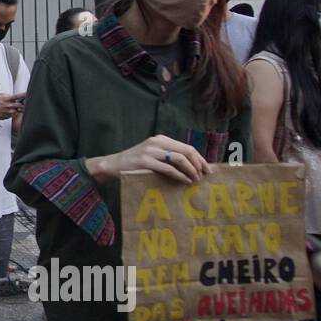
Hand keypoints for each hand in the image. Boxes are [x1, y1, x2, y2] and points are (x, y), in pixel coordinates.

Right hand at [0, 93, 23, 120]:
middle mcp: (9, 105)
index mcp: (7, 99)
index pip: (17, 96)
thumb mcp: (0, 96)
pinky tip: (8, 111)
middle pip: (21, 105)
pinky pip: (14, 114)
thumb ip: (8, 95)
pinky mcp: (8, 116)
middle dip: (23, 104)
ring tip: (12, 107)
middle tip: (23, 103)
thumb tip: (14, 96)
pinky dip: (13, 113)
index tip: (28, 94)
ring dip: (17, 109)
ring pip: (18, 110)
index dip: (24, 95)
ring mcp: (9, 112)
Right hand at [88, 134, 211, 184]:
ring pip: (179, 158)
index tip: (207, 169)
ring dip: (191, 170)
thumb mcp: (153, 155)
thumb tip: (192, 167)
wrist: (113, 165)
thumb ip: (168, 157)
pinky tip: (185, 181)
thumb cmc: (135, 164)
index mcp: (161, 139)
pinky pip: (168, 168)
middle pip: (186, 150)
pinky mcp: (145, 161)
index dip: (199, 158)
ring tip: (195, 180)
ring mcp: (150, 151)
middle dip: (198, 164)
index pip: (187, 147)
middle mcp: (157, 142)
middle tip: (204, 176)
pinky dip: (179, 175)